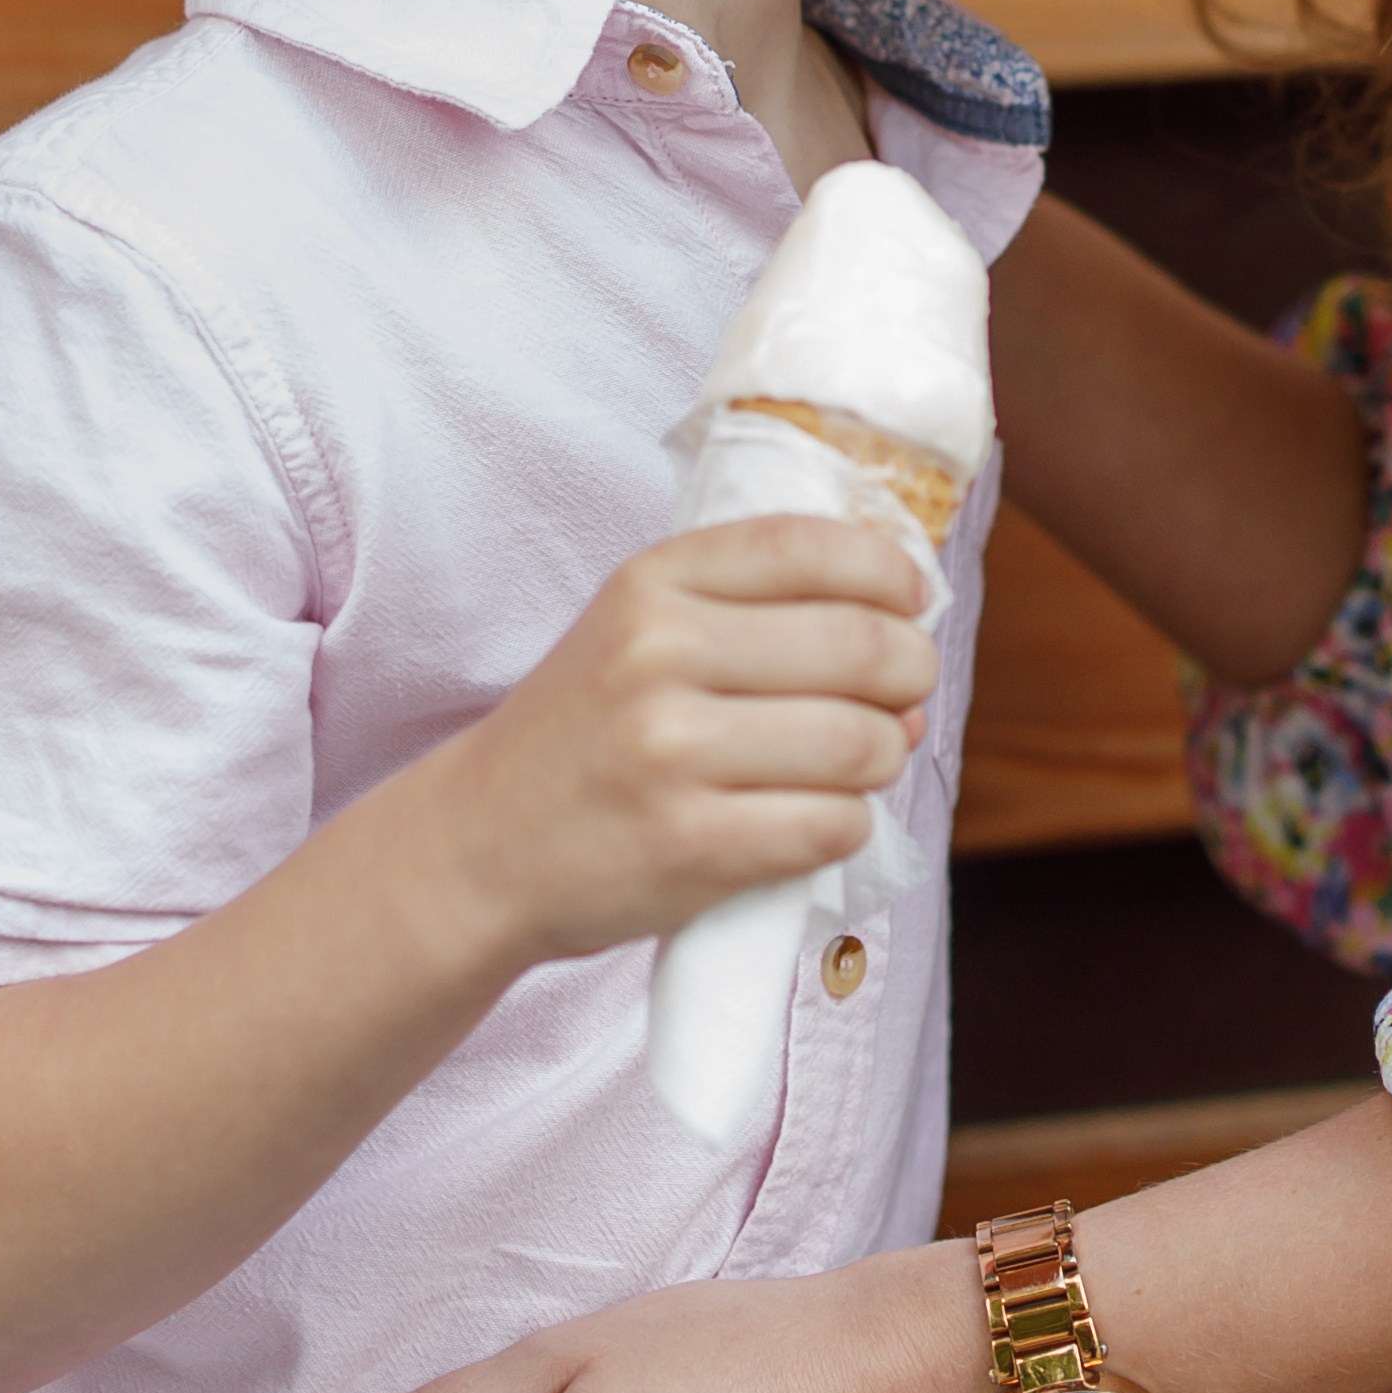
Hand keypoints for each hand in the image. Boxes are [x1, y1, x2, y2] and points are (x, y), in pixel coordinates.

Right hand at [416, 516, 938, 975]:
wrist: (480, 846)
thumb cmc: (586, 730)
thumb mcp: (636, 624)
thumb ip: (747, 599)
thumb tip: (905, 621)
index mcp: (651, 584)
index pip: (808, 545)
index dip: (887, 570)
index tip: (911, 601)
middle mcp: (659, 656)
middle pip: (857, 645)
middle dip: (910, 671)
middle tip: (905, 694)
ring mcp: (672, 754)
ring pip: (859, 742)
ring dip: (887, 754)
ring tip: (865, 759)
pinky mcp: (690, 846)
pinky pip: (830, 824)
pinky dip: (849, 822)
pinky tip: (820, 816)